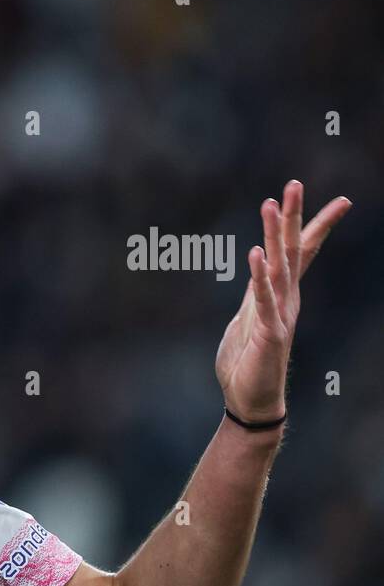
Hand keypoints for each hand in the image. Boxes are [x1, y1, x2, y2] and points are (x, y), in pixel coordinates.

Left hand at [215, 181, 351, 423]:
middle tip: (295, 183)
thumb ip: (254, 295)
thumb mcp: (247, 319)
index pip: (300, 253)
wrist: (250, 401)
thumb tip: (259, 273)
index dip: (313, 225)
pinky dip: (259, 276)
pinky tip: (256, 252)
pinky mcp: (267, 332)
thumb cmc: (247, 362)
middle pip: (291, 250)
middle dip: (293, 216)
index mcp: (280, 295)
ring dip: (274, 234)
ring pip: (278, 266)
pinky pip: (262, 299)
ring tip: (272, 203)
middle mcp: (285, 299)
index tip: (339, 200)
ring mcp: (279, 314)